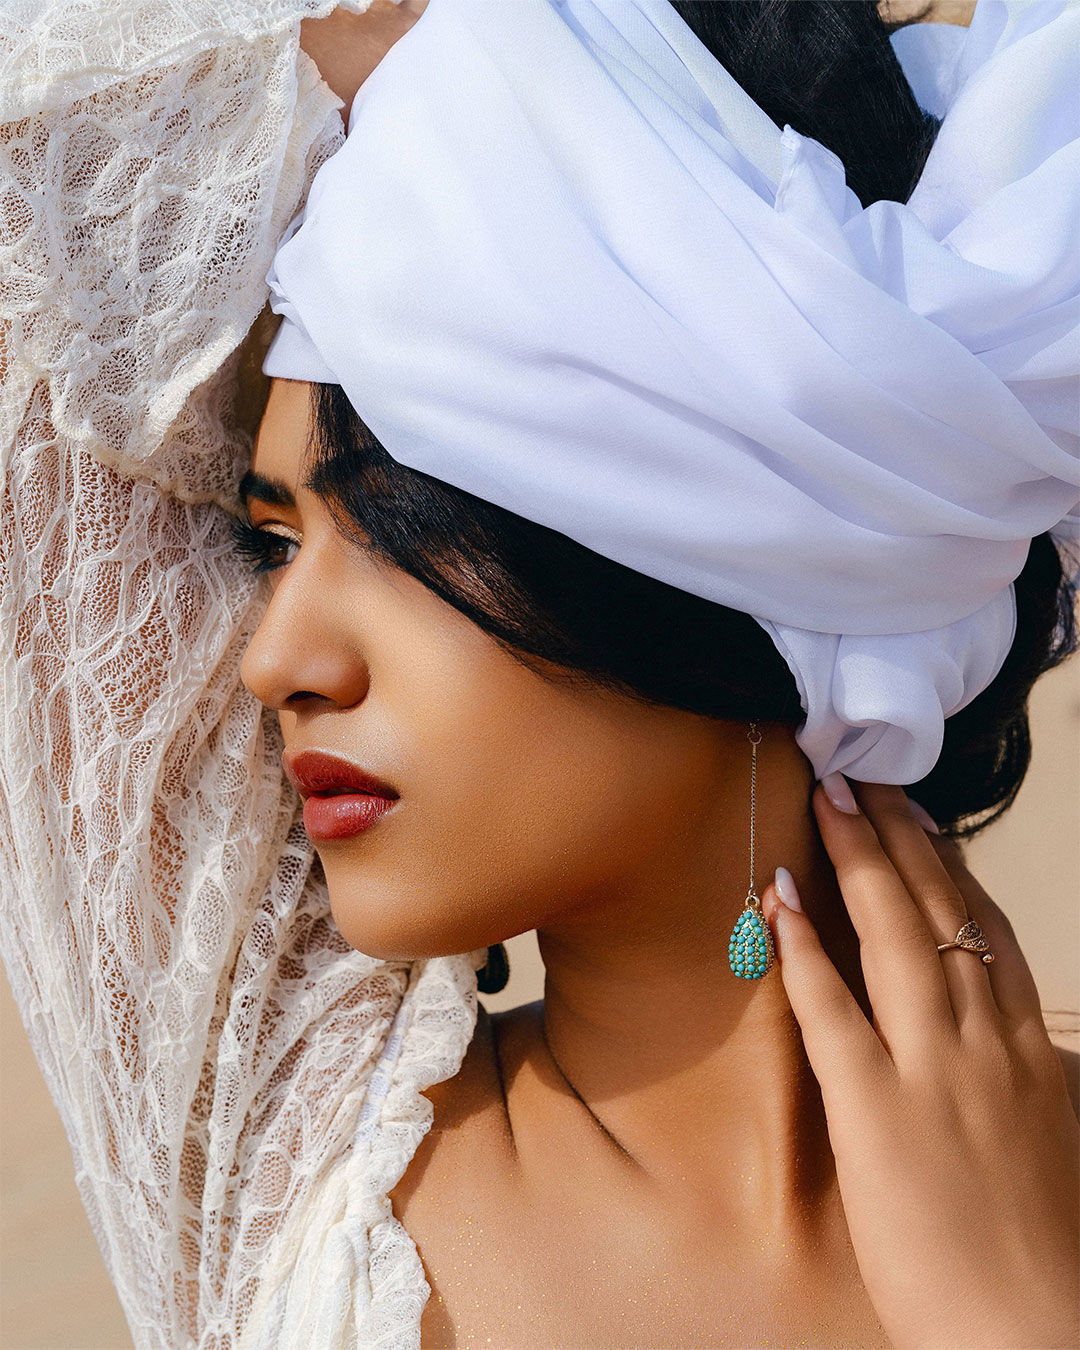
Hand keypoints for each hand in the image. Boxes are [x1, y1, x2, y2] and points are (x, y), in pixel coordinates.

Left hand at [761, 780, 1079, 1349]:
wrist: (1042, 1337)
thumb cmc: (1050, 1254)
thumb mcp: (1060, 1142)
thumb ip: (1042, 1082)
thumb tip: (1036, 1047)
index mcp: (1030, 1051)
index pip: (986, 933)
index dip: (950, 870)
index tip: (924, 823)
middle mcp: (986, 1042)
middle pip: (940, 914)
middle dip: (900, 839)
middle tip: (865, 781)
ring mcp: (932, 1070)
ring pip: (893, 936)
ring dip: (857, 860)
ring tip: (828, 801)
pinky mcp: (877, 1109)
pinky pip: (834, 1009)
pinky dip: (804, 947)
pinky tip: (780, 896)